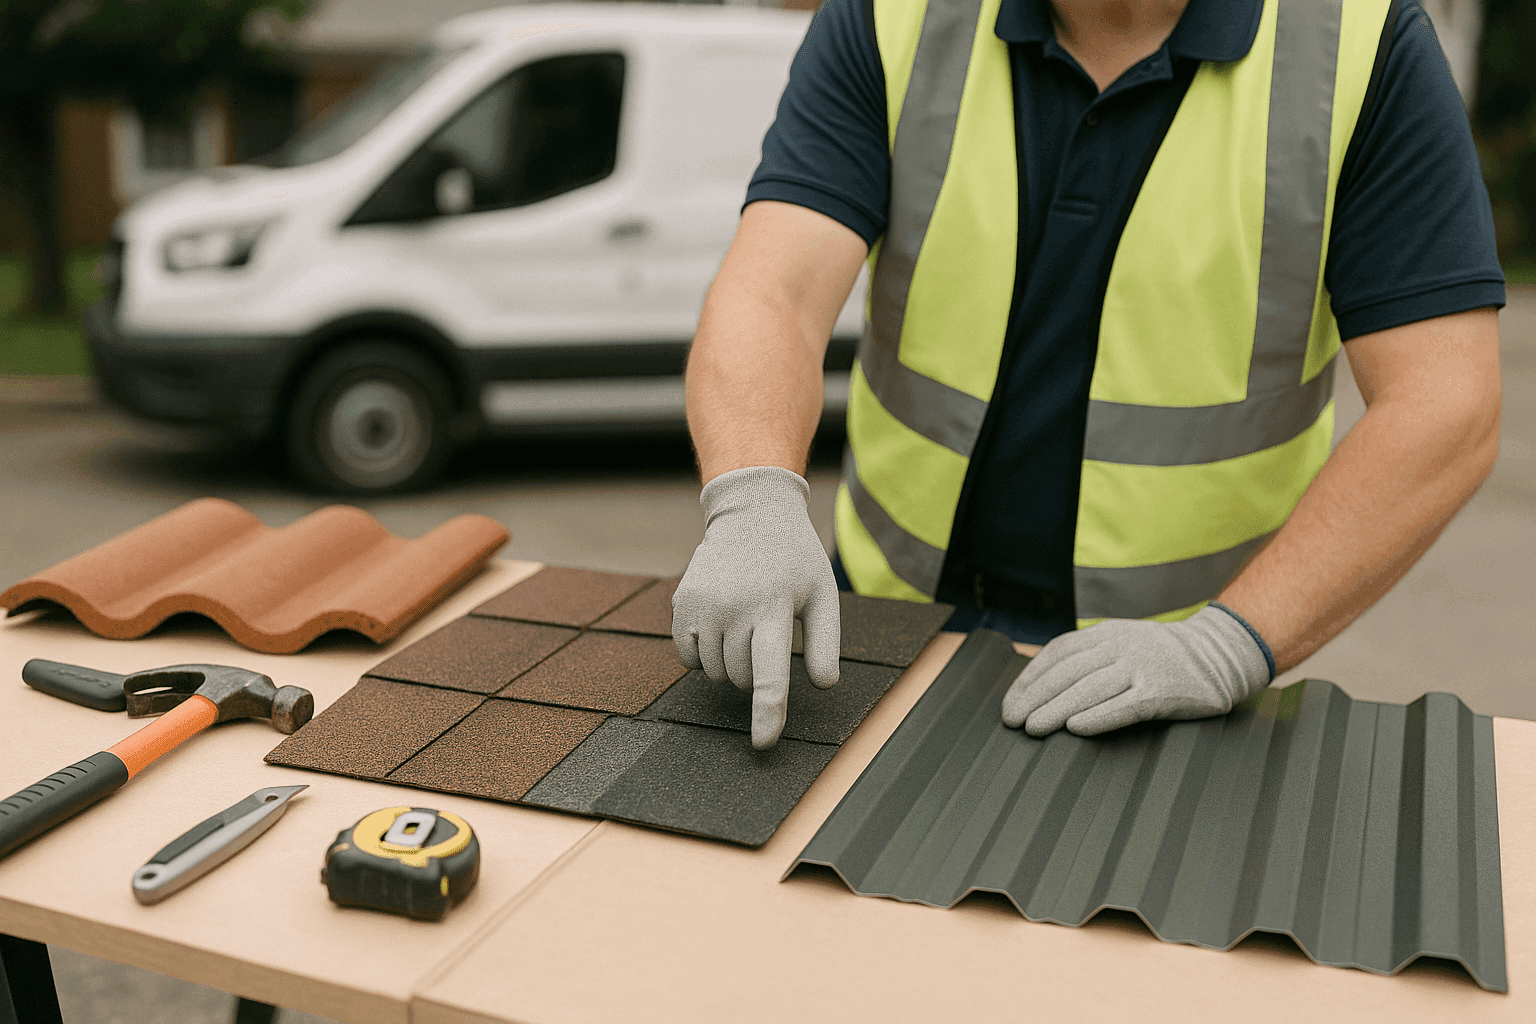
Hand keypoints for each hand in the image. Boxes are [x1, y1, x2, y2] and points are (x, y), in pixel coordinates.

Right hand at [672, 466, 839, 748]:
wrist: (752, 514)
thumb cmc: (794, 560)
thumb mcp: (823, 594)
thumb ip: (827, 642)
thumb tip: (825, 684)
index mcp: (774, 608)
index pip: (769, 675)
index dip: (767, 714)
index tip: (763, 744)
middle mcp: (734, 607)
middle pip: (742, 678)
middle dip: (757, 672)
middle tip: (768, 635)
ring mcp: (703, 605)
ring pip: (715, 673)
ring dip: (732, 664)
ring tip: (747, 625)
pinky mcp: (682, 603)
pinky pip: (688, 658)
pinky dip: (705, 654)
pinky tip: (721, 624)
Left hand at [1000, 604, 1273, 736]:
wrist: (1219, 654)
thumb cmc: (1162, 656)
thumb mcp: (1122, 642)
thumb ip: (1088, 657)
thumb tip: (1041, 684)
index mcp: (1105, 634)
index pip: (1057, 654)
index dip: (1030, 679)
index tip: (1010, 703)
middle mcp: (1120, 646)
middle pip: (1068, 672)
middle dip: (1035, 697)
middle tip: (1013, 720)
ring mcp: (1142, 667)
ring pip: (1090, 688)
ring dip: (1057, 709)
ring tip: (1034, 728)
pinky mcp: (1162, 692)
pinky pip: (1125, 705)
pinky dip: (1098, 716)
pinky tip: (1076, 728)